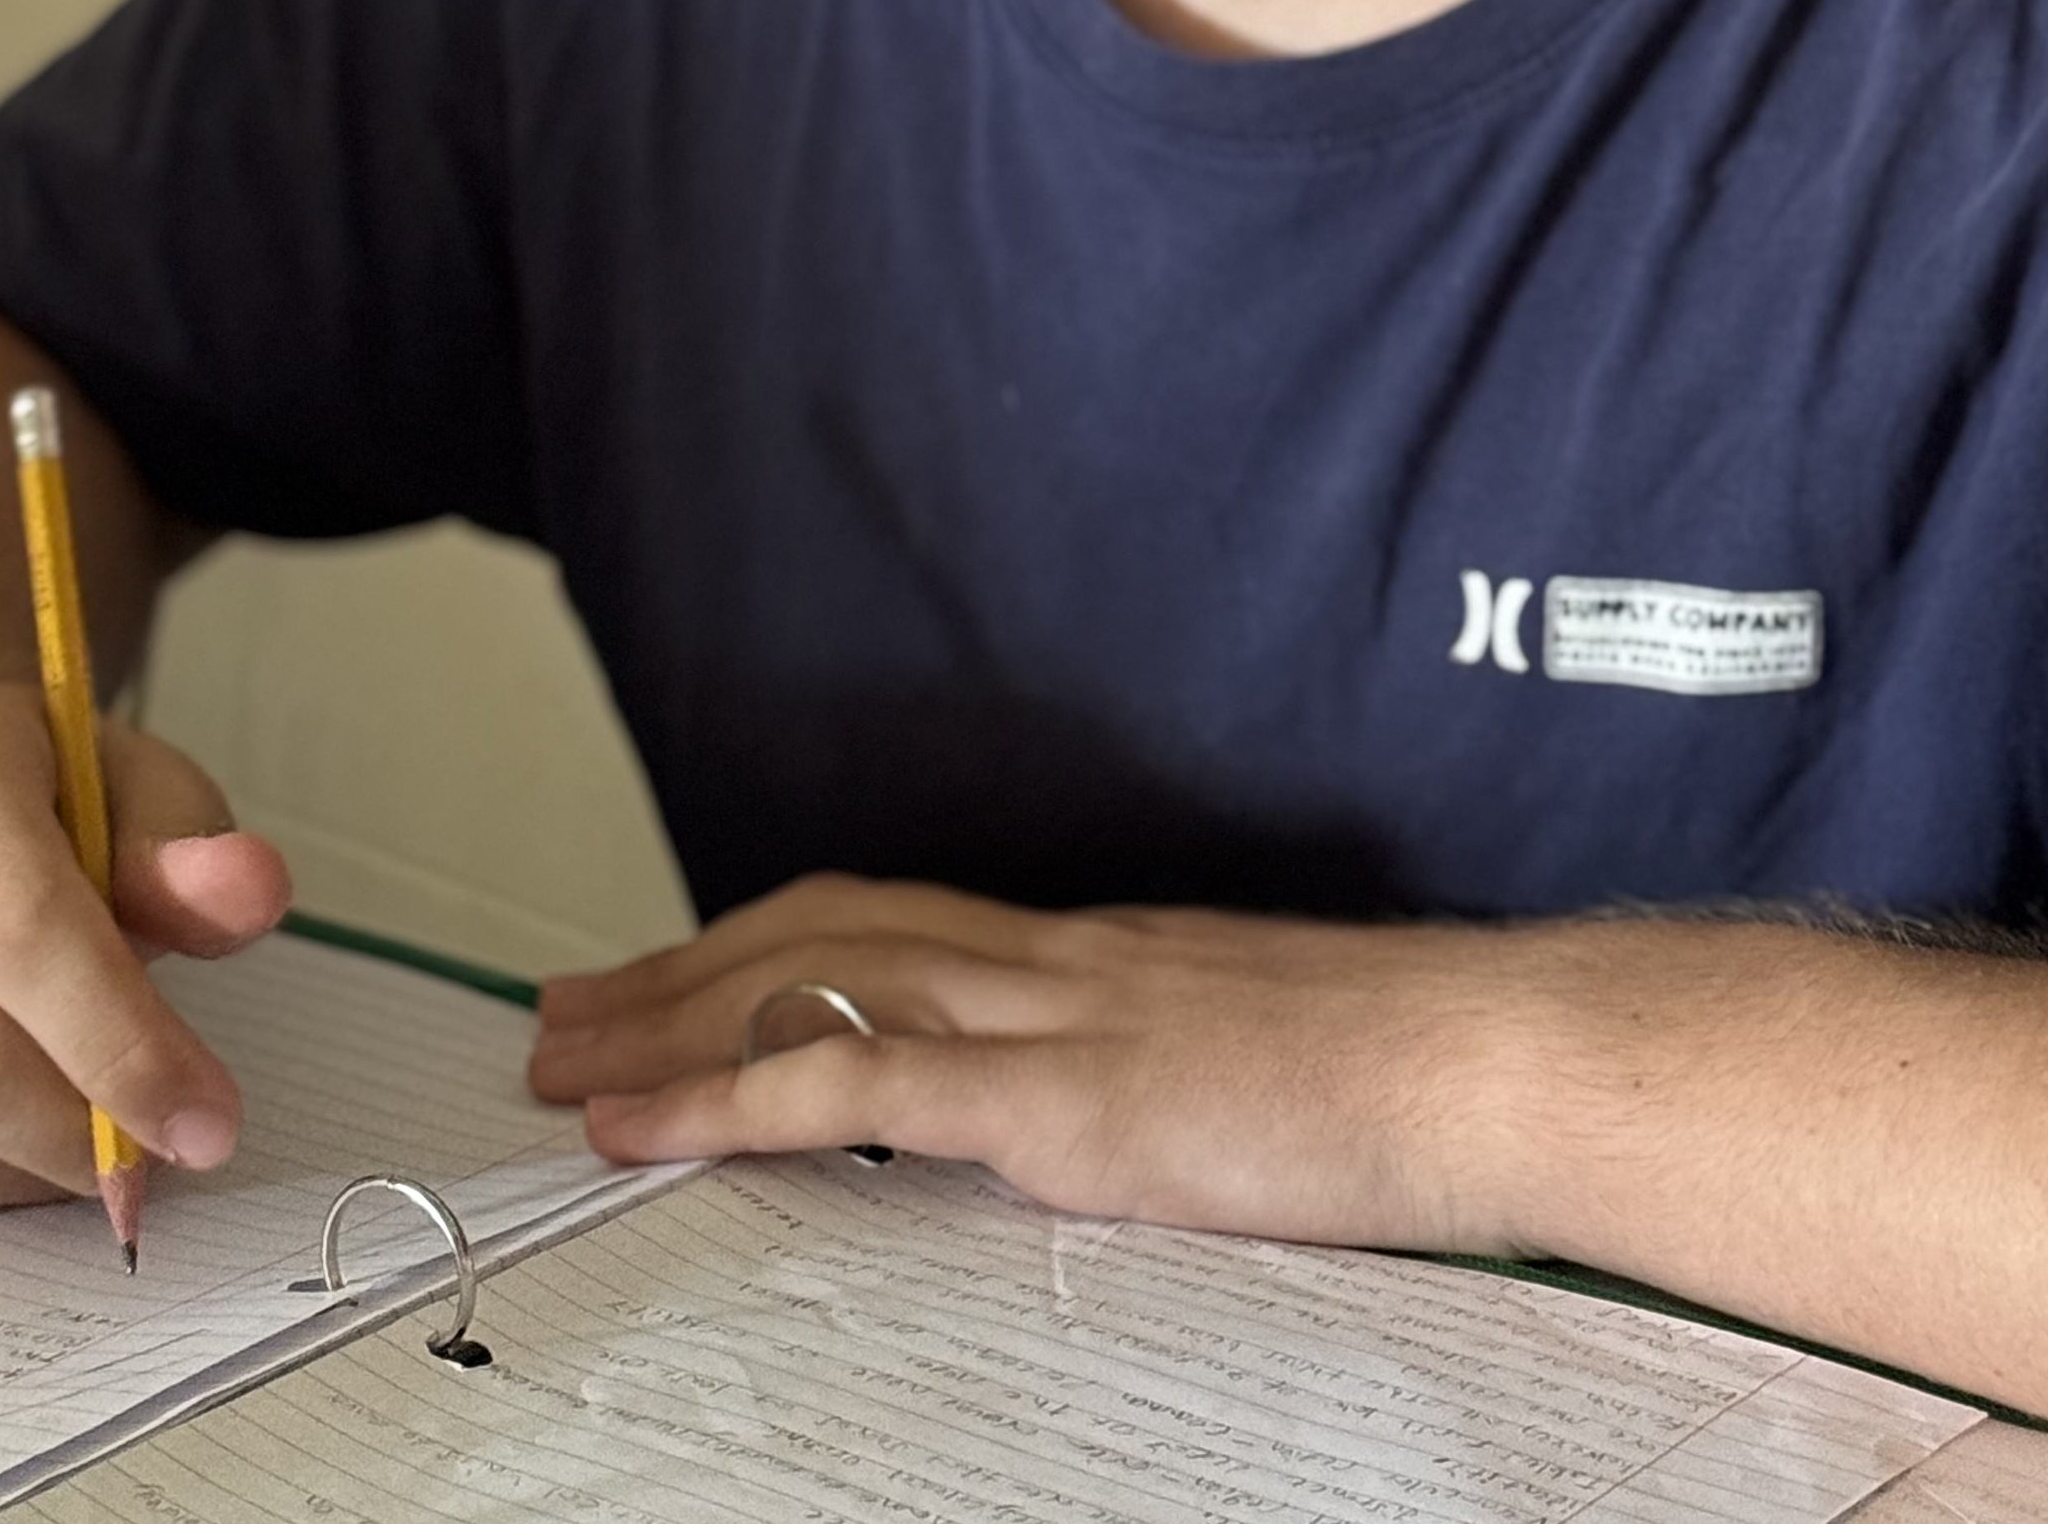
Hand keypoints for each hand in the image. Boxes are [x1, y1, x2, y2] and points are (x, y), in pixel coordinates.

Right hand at [0, 681, 290, 1217]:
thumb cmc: (38, 802)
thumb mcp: (131, 787)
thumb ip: (189, 846)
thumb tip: (250, 892)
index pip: (25, 927)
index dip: (125, 1044)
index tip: (208, 1122)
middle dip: (85, 1132)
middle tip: (170, 1149)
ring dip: (30, 1167)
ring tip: (94, 1120)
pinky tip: (10, 1124)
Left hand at [529, 874, 1521, 1253]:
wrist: (1484, 1060)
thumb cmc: (1405, 1077)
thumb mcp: (1252, 1061)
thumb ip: (1164, 1077)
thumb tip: (1123, 1126)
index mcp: (1092, 952)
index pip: (888, 922)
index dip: (759, 942)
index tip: (670, 976)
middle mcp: (1048, 957)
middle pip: (817, 932)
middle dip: (675, 969)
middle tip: (563, 1016)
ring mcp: (1047, 1017)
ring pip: (809, 986)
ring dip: (668, 1025)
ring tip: (567, 1070)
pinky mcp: (1062, 1098)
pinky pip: (862, 1084)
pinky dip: (733, 1095)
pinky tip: (653, 1127)